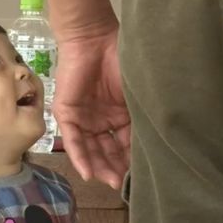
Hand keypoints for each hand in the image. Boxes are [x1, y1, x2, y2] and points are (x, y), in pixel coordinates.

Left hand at [52, 29, 130, 189]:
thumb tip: (157, 146)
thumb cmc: (122, 59)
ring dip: (100, 167)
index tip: (144, 176)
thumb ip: (142, 119)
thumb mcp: (136, 94)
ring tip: (112, 182)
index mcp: (119, 115)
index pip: (126, 145)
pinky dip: (81, 157)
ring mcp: (83, 117)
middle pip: (108, 151)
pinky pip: (73, 140)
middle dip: (117, 169)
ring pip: (91, 149)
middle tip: (126, 185)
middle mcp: (100, 120)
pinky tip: (90, 173)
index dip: (133, 161)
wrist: (94, 37)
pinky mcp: (66, 113)